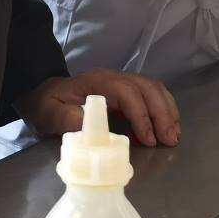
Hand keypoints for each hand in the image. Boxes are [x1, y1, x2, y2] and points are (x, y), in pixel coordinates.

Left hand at [15, 70, 179, 147]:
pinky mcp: (127, 93)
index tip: (148, 139)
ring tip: (173, 135)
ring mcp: (122, 82)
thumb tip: (91, 125)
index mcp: (97, 82)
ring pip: (153, 88)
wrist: (45, 95)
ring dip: (167, 110)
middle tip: (169, 140)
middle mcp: (113, 78)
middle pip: (146, 87)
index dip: (140, 114)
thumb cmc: (49, 104)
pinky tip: (167, 127)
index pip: (127, 92)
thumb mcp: (50, 113)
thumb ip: (68, 118)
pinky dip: (164, 109)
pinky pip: (152, 95)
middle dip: (161, 113)